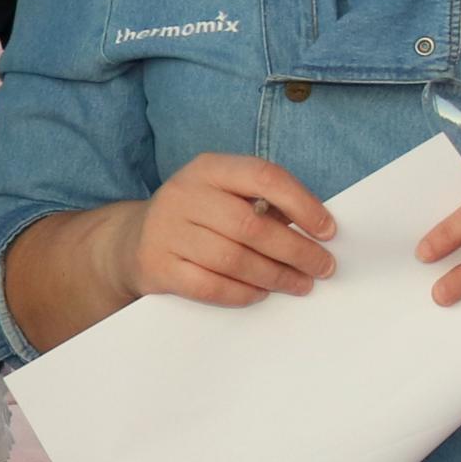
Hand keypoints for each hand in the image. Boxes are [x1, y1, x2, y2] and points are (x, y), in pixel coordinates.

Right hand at [116, 154, 336, 305]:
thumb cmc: (196, 217)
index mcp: (208, 168)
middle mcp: (184, 194)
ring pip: (233, 259)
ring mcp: (166, 230)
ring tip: (299, 284)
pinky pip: (210, 285)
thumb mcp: (223, 194)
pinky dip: (243, 293)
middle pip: (251, 225)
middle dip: (296, 250)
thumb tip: (315, 232)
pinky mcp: (157, 265)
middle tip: (322, 267)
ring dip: (275, 276)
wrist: (132, 240)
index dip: (302, 203)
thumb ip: (263, 204)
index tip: (328, 230)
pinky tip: (262, 293)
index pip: (264, 176)